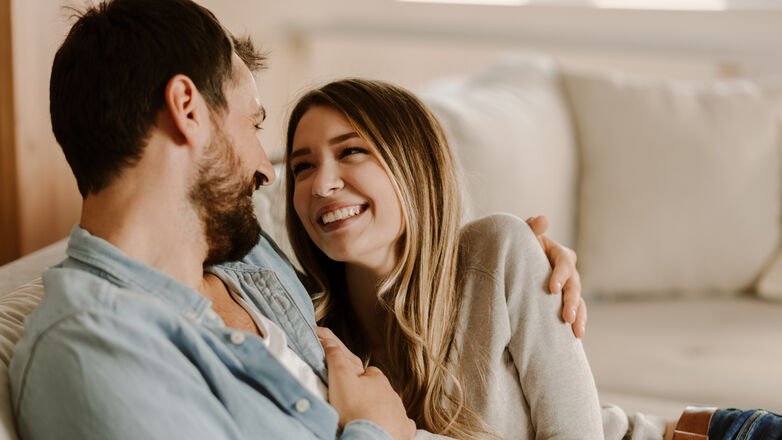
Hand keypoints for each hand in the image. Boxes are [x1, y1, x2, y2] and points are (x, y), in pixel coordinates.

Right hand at [315, 327, 415, 439]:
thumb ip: (335, 358)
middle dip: (369, 394)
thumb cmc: (354, 407)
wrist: (371, 437)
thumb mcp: (339, 377)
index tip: (349, 384)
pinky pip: (401, 426)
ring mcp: (400, 413)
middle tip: (353, 404)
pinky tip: (384, 430)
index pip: (369, 372)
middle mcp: (392, 394)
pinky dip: (393, 427)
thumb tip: (330, 342)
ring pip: (390, 407)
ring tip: (364, 419)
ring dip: (379, 411)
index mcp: (378, 379)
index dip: (358, 377)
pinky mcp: (404, 430)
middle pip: (380, 390)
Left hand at [526, 216, 586, 337]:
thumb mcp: (522, 238)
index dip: (560, 275)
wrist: (511, 266)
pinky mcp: (565, 302)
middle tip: (566, 317)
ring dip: (579, 316)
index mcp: (559, 253)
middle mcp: (568, 271)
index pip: (565, 262)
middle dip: (571, 301)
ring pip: (579, 301)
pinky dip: (577, 323)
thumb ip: (531, 229)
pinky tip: (576, 338)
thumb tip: (543, 219)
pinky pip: (576, 313)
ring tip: (576, 331)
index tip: (552, 289)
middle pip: (575, 285)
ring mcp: (568, 288)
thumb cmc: (517, 249)